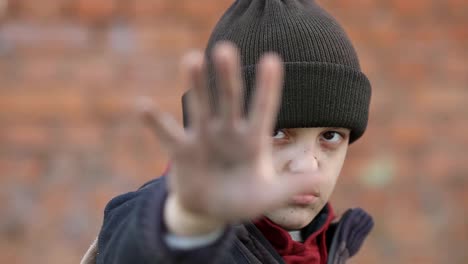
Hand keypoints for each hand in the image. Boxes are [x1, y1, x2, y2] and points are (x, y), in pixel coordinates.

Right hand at [138, 42, 317, 233]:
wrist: (211, 210)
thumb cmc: (242, 200)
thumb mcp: (268, 197)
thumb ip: (291, 187)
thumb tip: (320, 182)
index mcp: (252, 141)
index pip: (263, 109)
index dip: (267, 87)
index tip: (272, 60)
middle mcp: (228, 133)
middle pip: (229, 100)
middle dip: (227, 77)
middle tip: (225, 50)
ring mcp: (204, 139)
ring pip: (201, 107)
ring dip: (195, 85)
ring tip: (191, 59)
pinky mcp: (182, 151)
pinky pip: (167, 134)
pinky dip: (155, 122)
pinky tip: (142, 106)